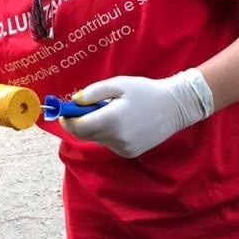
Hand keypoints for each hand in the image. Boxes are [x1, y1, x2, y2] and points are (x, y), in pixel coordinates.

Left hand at [59, 69, 213, 157]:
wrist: (174, 107)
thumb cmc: (144, 91)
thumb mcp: (118, 84)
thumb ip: (93, 93)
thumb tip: (73, 101)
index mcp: (112, 120)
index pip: (78, 127)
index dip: (67, 119)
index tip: (64, 111)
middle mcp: (116, 138)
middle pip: (84, 135)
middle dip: (78, 122)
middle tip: (84, 108)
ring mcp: (123, 149)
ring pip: (96, 139)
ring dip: (95, 127)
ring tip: (111, 111)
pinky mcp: (129, 153)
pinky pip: (109, 143)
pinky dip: (107, 133)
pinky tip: (122, 122)